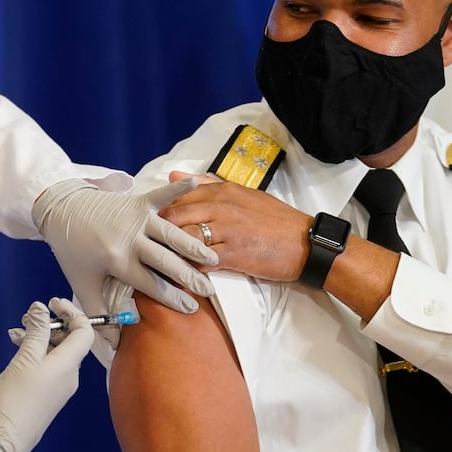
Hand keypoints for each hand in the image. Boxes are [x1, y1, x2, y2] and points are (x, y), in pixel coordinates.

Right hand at [0, 299, 94, 451]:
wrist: (7, 439)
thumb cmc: (16, 397)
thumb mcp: (24, 358)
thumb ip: (36, 331)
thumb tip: (41, 308)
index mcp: (69, 364)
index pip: (84, 331)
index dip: (71, 312)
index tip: (51, 303)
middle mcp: (71, 374)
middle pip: (69, 341)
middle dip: (50, 324)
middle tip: (26, 318)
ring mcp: (61, 386)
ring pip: (56, 352)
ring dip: (39, 338)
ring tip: (15, 332)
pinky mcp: (50, 394)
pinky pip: (48, 365)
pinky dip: (35, 353)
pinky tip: (17, 348)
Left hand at [33, 179, 218, 319]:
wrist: (60, 210)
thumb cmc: (73, 249)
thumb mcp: (82, 283)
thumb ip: (99, 313)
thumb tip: (115, 342)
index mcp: (117, 260)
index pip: (151, 284)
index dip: (172, 298)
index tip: (191, 310)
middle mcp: (129, 239)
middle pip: (166, 261)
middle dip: (189, 277)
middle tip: (209, 290)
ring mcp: (135, 218)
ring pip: (171, 234)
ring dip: (193, 245)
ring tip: (213, 259)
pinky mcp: (137, 201)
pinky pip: (161, 195)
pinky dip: (178, 189)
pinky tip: (197, 182)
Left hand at [159, 172, 313, 282]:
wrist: (306, 243)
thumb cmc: (275, 221)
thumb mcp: (242, 194)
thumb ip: (207, 185)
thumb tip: (174, 175)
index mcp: (222, 191)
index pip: (177, 197)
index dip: (157, 212)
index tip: (147, 224)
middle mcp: (222, 207)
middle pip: (173, 217)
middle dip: (155, 232)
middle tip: (145, 246)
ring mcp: (227, 230)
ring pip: (183, 239)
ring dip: (167, 252)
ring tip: (156, 263)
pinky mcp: (234, 254)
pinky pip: (199, 262)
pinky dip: (186, 270)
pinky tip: (178, 276)